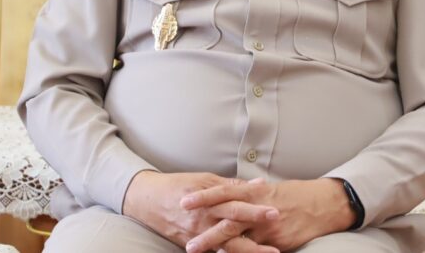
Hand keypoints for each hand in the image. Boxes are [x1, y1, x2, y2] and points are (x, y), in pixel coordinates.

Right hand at [122, 171, 280, 251]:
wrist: (147, 200)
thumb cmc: (178, 185)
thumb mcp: (205, 179)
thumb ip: (231, 185)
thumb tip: (258, 184)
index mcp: (209, 201)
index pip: (235, 205)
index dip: (255, 208)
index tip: (275, 210)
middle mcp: (204, 220)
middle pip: (233, 228)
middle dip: (255, 233)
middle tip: (276, 237)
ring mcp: (198, 235)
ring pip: (226, 246)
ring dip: (248, 250)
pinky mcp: (192, 245)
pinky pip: (214, 252)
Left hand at [181, 178, 352, 252]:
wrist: (322, 204)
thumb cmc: (294, 194)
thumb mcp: (268, 189)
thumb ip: (247, 193)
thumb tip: (228, 193)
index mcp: (255, 191)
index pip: (224, 192)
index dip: (204, 197)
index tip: (184, 201)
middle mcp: (259, 208)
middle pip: (227, 219)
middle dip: (205, 228)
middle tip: (186, 237)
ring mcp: (268, 227)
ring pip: (238, 238)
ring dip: (216, 245)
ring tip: (196, 250)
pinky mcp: (277, 242)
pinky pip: (254, 250)